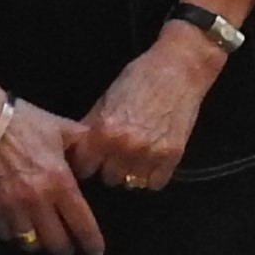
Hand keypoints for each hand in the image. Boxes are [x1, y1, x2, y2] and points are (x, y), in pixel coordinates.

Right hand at [0, 99, 105, 254]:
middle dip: (65, 249)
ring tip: (43, 240)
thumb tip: (96, 161)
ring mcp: (13, 206)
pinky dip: (15, 235)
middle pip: (56, 242)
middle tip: (68, 249)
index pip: (82, 223)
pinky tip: (19, 229)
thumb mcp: (63, 128)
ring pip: (30, 243)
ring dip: (39, 244)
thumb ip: (84, 145)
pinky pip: (7, 234)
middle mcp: (38, 200)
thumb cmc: (27, 122)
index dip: (91, 241)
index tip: (95, 251)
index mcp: (60, 182)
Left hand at [70, 26, 226, 193]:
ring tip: (134, 155)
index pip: (84, 167)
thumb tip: (75, 150)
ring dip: (130, 172)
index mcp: (104, 131)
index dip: (86, 162)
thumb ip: (90, 127)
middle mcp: (125, 147)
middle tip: (116, 152)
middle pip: (107, 177)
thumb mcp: (105, 99)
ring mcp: (150, 155)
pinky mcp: (172, 158)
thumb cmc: (138, 79)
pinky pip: (154, 183)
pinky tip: (151, 158)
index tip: (91, 158)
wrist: (179, 70)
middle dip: (109, 166)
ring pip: (130, 183)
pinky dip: (151, 175)